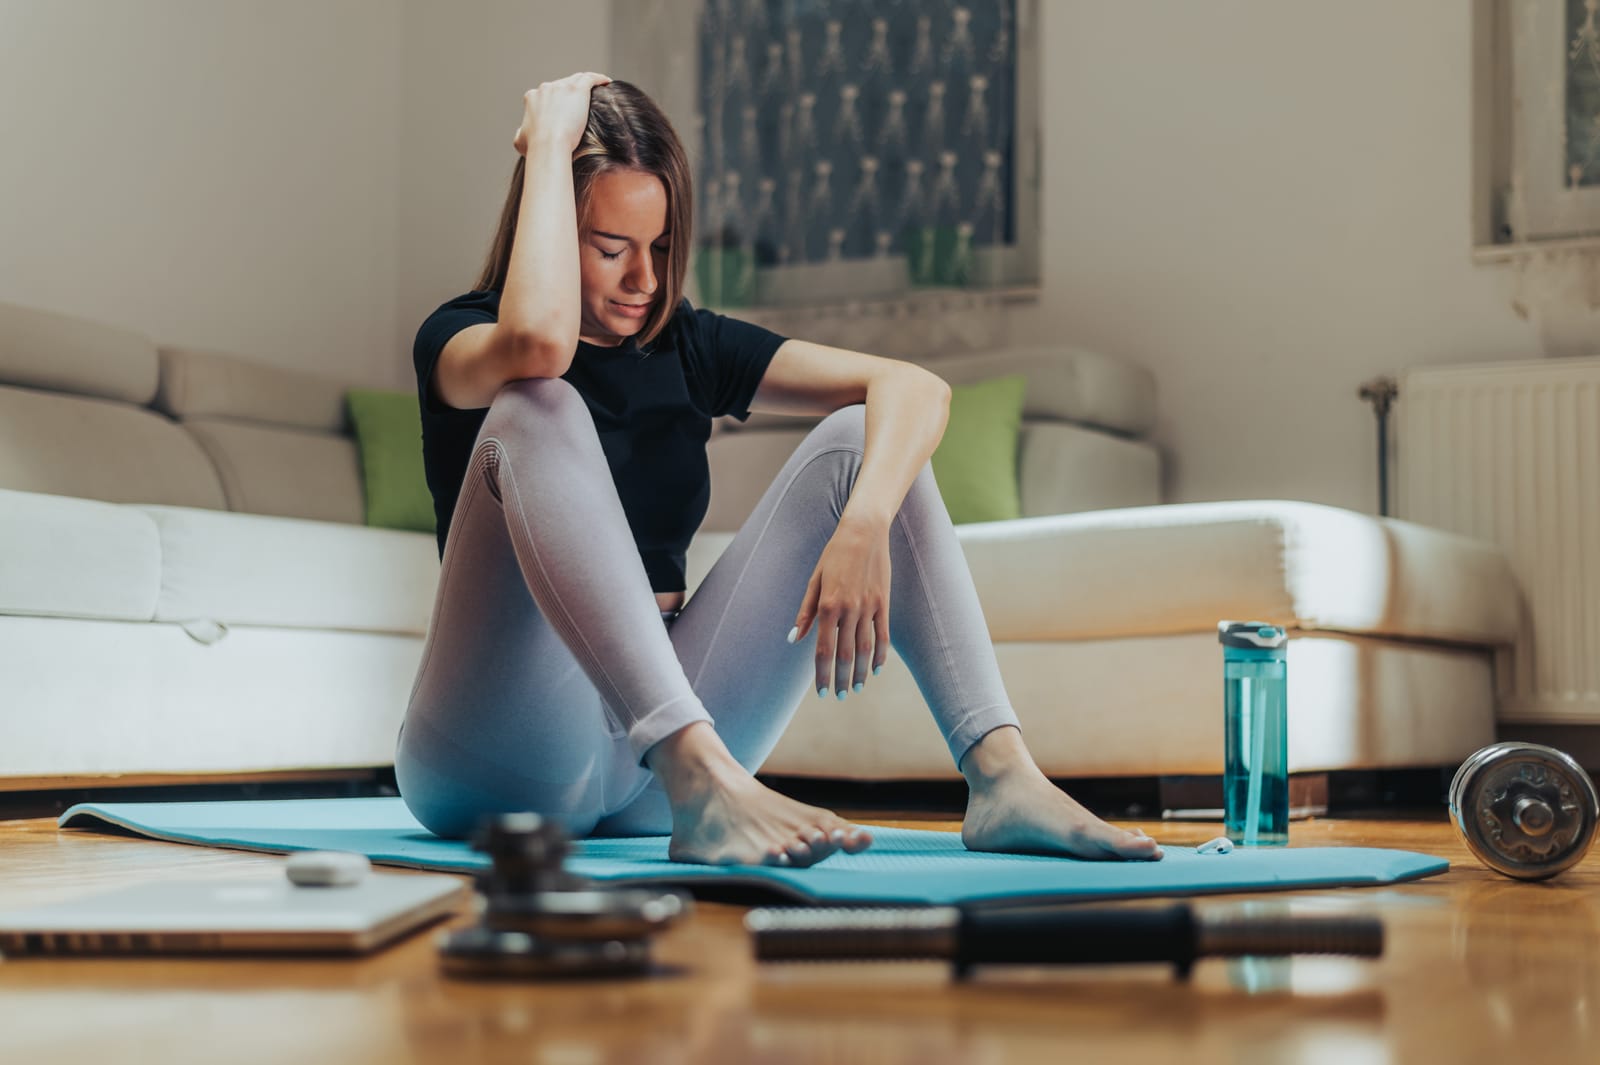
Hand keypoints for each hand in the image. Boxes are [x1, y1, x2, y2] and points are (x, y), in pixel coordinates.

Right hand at [513, 71, 611, 156]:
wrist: (549, 144)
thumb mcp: (520, 140)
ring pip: (576, 79)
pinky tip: (606, 82)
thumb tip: (522, 134)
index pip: (547, 94)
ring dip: (585, 82)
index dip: (557, 100)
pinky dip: (599, 79)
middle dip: (571, 92)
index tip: (565, 108)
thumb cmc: (536, 147)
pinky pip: (591, 79)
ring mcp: (562, 86)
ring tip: (596, 88)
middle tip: (582, 102)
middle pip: (562, 85)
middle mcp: (546, 88)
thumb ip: (521, 133)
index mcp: (533, 97)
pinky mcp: (578, 89)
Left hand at [789, 517, 890, 697]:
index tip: (822, 691)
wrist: (863, 532)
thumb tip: (793, 638)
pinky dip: (880, 655)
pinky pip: (883, 635)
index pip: (823, 649)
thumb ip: (805, 611)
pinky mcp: (884, 603)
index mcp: (827, 605)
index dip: (822, 673)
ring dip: (861, 673)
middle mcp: (848, 609)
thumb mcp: (814, 580)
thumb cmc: (834, 555)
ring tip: (857, 688)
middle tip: (840, 696)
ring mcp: (869, 607)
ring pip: (865, 649)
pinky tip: (876, 669)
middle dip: (841, 679)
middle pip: (845, 654)